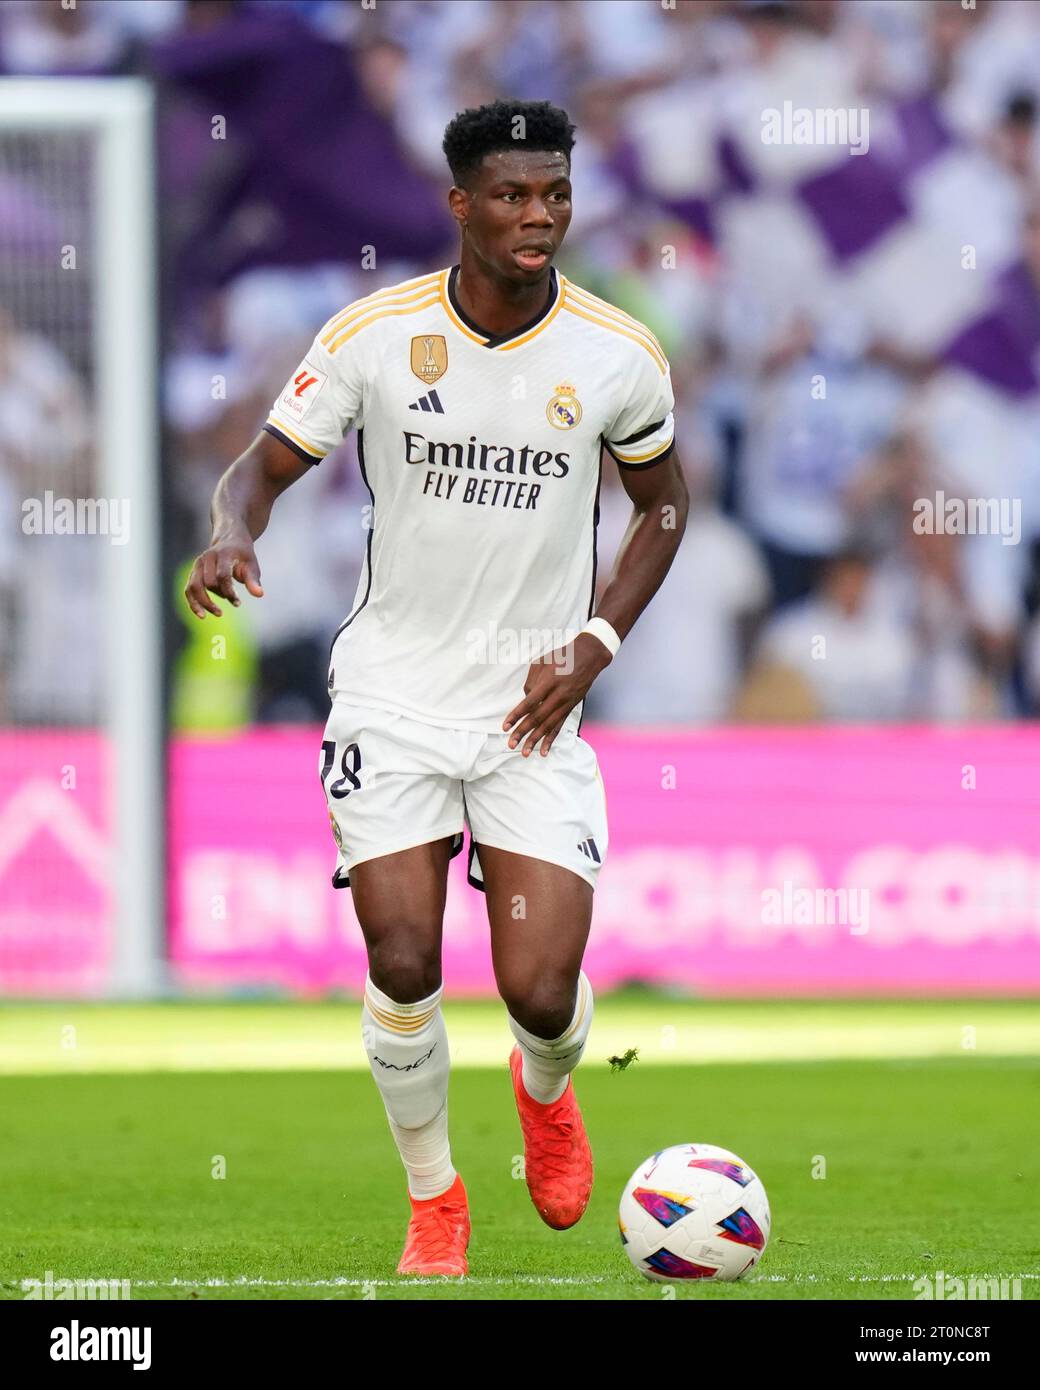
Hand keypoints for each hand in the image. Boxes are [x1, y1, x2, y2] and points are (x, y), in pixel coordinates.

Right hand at [184, 533, 263, 617]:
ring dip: (204, 603)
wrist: (229, 540)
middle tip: (236, 604)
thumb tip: (259, 594)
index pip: (222, 576)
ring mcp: (197, 565)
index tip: (238, 603)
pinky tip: (202, 615)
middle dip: (221, 596)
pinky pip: (188, 590)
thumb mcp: (251, 564)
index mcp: (222, 554)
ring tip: (219, 614)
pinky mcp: (193, 572)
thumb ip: (253, 579)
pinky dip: (193, 603)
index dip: (229, 592)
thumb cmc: (242, 555)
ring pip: (193, 587)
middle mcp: (206, 558)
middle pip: (208, 582)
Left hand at [502, 632, 612, 757]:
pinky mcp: (570, 708)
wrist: (588, 657)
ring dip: (536, 741)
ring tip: (525, 752)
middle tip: (511, 744)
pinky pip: (559, 726)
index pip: (529, 703)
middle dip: (522, 732)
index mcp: (549, 682)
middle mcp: (558, 695)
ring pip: (548, 726)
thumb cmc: (562, 657)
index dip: (516, 716)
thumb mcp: (542, 662)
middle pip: (537, 718)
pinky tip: (544, 751)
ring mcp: (566, 703)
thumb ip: (531, 682)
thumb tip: (526, 700)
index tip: (505, 726)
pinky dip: (551, 739)